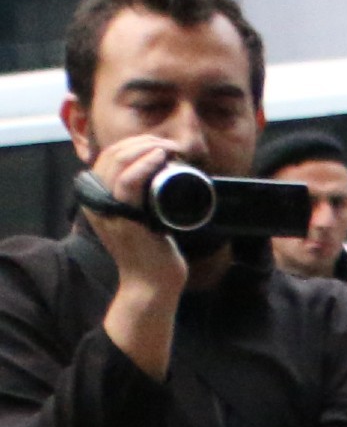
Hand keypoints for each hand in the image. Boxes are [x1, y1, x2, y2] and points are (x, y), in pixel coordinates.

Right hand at [82, 134, 191, 375]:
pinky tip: (160, 157)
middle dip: (143, 141)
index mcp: (97, 197)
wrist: (152, 285)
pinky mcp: (123, 218)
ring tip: (169, 148)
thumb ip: (142, 202)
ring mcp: (107, 208)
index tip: (161, 144)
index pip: (108, 157)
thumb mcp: (143, 219)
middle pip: (112, 155)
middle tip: (170, 144)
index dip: (133, 143)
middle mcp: (95, 200)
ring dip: (146, 147)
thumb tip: (161, 180)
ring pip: (118, 162)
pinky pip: (128, 182)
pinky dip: (144, 164)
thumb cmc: (153, 254)